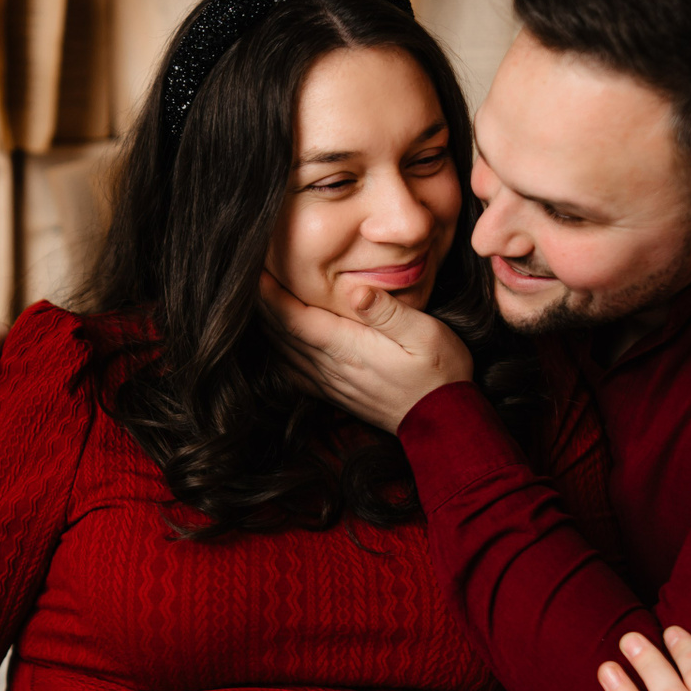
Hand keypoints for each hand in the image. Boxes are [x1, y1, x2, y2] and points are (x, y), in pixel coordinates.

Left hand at [258, 273, 473, 433]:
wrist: (445, 421)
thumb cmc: (440, 372)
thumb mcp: (426, 334)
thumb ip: (388, 312)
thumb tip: (355, 289)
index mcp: (347, 346)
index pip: (293, 317)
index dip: (269, 294)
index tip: (253, 269)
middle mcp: (331, 366)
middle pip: (280, 334)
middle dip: (260, 305)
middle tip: (245, 277)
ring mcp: (330, 383)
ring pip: (282, 352)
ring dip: (266, 326)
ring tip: (254, 301)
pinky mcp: (335, 393)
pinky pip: (292, 373)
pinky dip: (277, 352)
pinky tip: (274, 341)